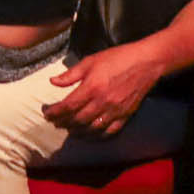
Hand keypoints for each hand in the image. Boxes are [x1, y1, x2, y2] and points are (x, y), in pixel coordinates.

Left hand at [45, 42, 171, 135]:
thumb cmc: (117, 58)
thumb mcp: (90, 61)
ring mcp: (115, 111)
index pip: (68, 106)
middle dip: (63, 123)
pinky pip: (109, 131)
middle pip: (78, 120)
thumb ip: (71, 74)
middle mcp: (103, 102)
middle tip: (55, 122)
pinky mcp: (126, 115)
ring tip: (68, 129)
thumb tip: (53, 82)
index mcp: (92, 87)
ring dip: (77, 131)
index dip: (55, 112)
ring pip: (92, 129)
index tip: (47, 114)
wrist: (146, 62)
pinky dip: (97, 136)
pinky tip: (89, 134)